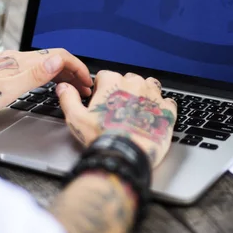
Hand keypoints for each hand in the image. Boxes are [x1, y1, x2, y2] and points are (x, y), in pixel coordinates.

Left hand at [0, 49, 91, 120]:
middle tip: (85, 88)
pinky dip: (51, 77)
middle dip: (74, 71)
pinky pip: (36, 70)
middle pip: (54, 59)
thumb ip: (36, 74)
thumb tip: (58, 59)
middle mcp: (17, 59)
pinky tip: (51, 86)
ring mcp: (12, 65)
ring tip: (73, 88)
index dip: (77, 66)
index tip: (87, 80)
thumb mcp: (9, 90)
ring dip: (63, 74)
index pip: (59, 55)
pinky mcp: (7, 73)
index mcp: (21, 61)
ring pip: (46, 65)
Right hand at [57, 71, 176, 167]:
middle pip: (129, 79)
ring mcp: (153, 95)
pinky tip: (153, 117)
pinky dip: (161, 107)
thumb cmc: (102, 138)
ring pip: (150, 86)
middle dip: (124, 90)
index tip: (102, 102)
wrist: (126, 156)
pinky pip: (167, 101)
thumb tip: (64, 87)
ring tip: (137, 110)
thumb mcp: (76, 119)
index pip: (106, 76)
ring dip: (144, 94)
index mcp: (113, 82)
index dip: (101, 89)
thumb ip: (69, 99)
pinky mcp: (167, 109)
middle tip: (119, 110)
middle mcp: (135, 83)